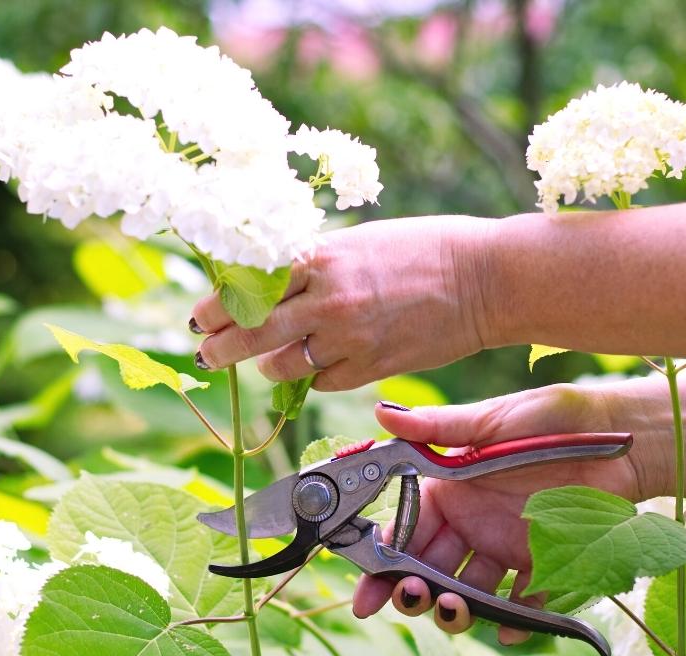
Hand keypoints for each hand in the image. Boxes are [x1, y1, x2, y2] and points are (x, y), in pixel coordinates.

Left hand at [190, 216, 499, 390]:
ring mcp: (348, 337)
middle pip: (250, 332)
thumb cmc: (423, 249)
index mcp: (320, 256)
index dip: (216, 304)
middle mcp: (327, 298)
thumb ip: (314, 264)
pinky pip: (321, 382)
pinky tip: (321, 362)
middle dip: (219, 347)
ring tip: (270, 358)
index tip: (201, 315)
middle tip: (206, 352)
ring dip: (268, 365)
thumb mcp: (358, 242)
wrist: (484, 279)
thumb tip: (271, 284)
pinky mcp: (370, 367)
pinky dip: (314, 375)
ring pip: (280, 366)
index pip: (248, 285)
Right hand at [351, 382, 658, 644]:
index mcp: (451, 488)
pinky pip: (523, 601)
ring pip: (469, 589)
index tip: (366, 589)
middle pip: (431, 567)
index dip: (383, 560)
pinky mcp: (544, 563)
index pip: (406, 529)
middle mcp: (473, 521)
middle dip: (414, 590)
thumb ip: (436, 428)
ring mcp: (506, 545)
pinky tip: (505, 627)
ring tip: (455, 608)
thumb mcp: (490, 421)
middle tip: (413, 598)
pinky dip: (513, 620)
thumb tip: (380, 411)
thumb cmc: (551, 419)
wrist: (618, 435)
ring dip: (455, 606)